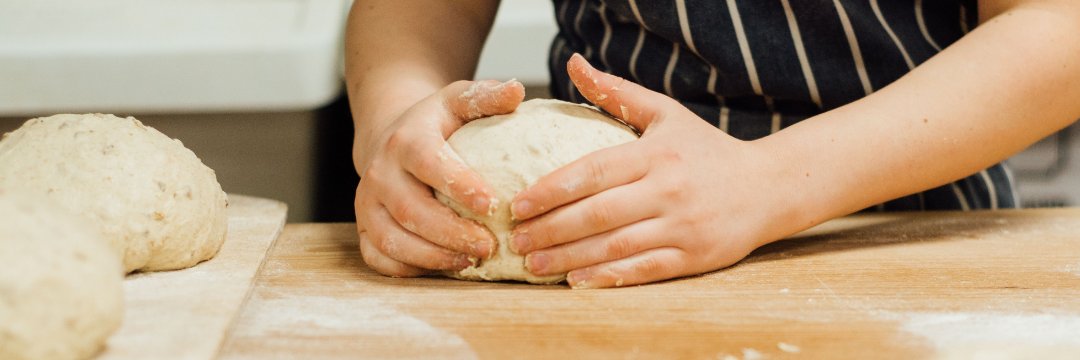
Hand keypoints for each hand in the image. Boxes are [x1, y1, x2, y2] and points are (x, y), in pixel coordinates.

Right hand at [356, 79, 524, 276]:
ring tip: (471, 262)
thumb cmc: (436, 125)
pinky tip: (444, 268)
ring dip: (433, 256)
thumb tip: (516, 90)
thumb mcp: (457, 101)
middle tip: (489, 246)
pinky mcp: (364, 228)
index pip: (428, 163)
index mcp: (405, 141)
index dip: (459, 185)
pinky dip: (410, 269)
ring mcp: (367, 204)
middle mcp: (380, 173)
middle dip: (451, 233)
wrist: (390, 139)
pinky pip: (379, 257)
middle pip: (410, 209)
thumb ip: (486, 97)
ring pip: (392, 239)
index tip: (493, 205)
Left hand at [510, 54, 802, 287]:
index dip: (552, 189)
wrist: (770, 187)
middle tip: (515, 239)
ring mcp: (683, 226)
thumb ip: (616, 93)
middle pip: (598, 213)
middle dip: (551, 228)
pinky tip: (576, 281)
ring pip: (616, 246)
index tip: (518, 204)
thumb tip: (575, 64)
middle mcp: (669, 190)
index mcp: (656, 154)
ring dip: (569, 257)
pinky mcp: (695, 256)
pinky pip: (644, 270)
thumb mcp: (666, 114)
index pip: (594, 171)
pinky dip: (608, 277)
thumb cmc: (708, 150)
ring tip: (533, 263)